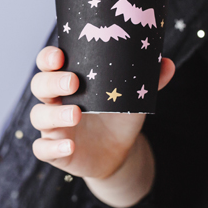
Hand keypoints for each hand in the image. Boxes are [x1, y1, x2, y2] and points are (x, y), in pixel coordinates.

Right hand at [29, 46, 174, 179]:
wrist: (118, 150)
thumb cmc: (119, 115)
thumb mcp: (133, 96)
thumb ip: (149, 80)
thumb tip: (168, 63)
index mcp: (69, 81)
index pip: (48, 63)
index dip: (48, 58)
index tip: (60, 56)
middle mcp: (55, 100)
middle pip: (40, 86)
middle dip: (52, 81)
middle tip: (73, 82)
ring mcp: (52, 126)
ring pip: (39, 116)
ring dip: (54, 115)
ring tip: (76, 114)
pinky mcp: (54, 150)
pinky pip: (42, 149)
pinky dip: (53, 148)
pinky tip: (69, 146)